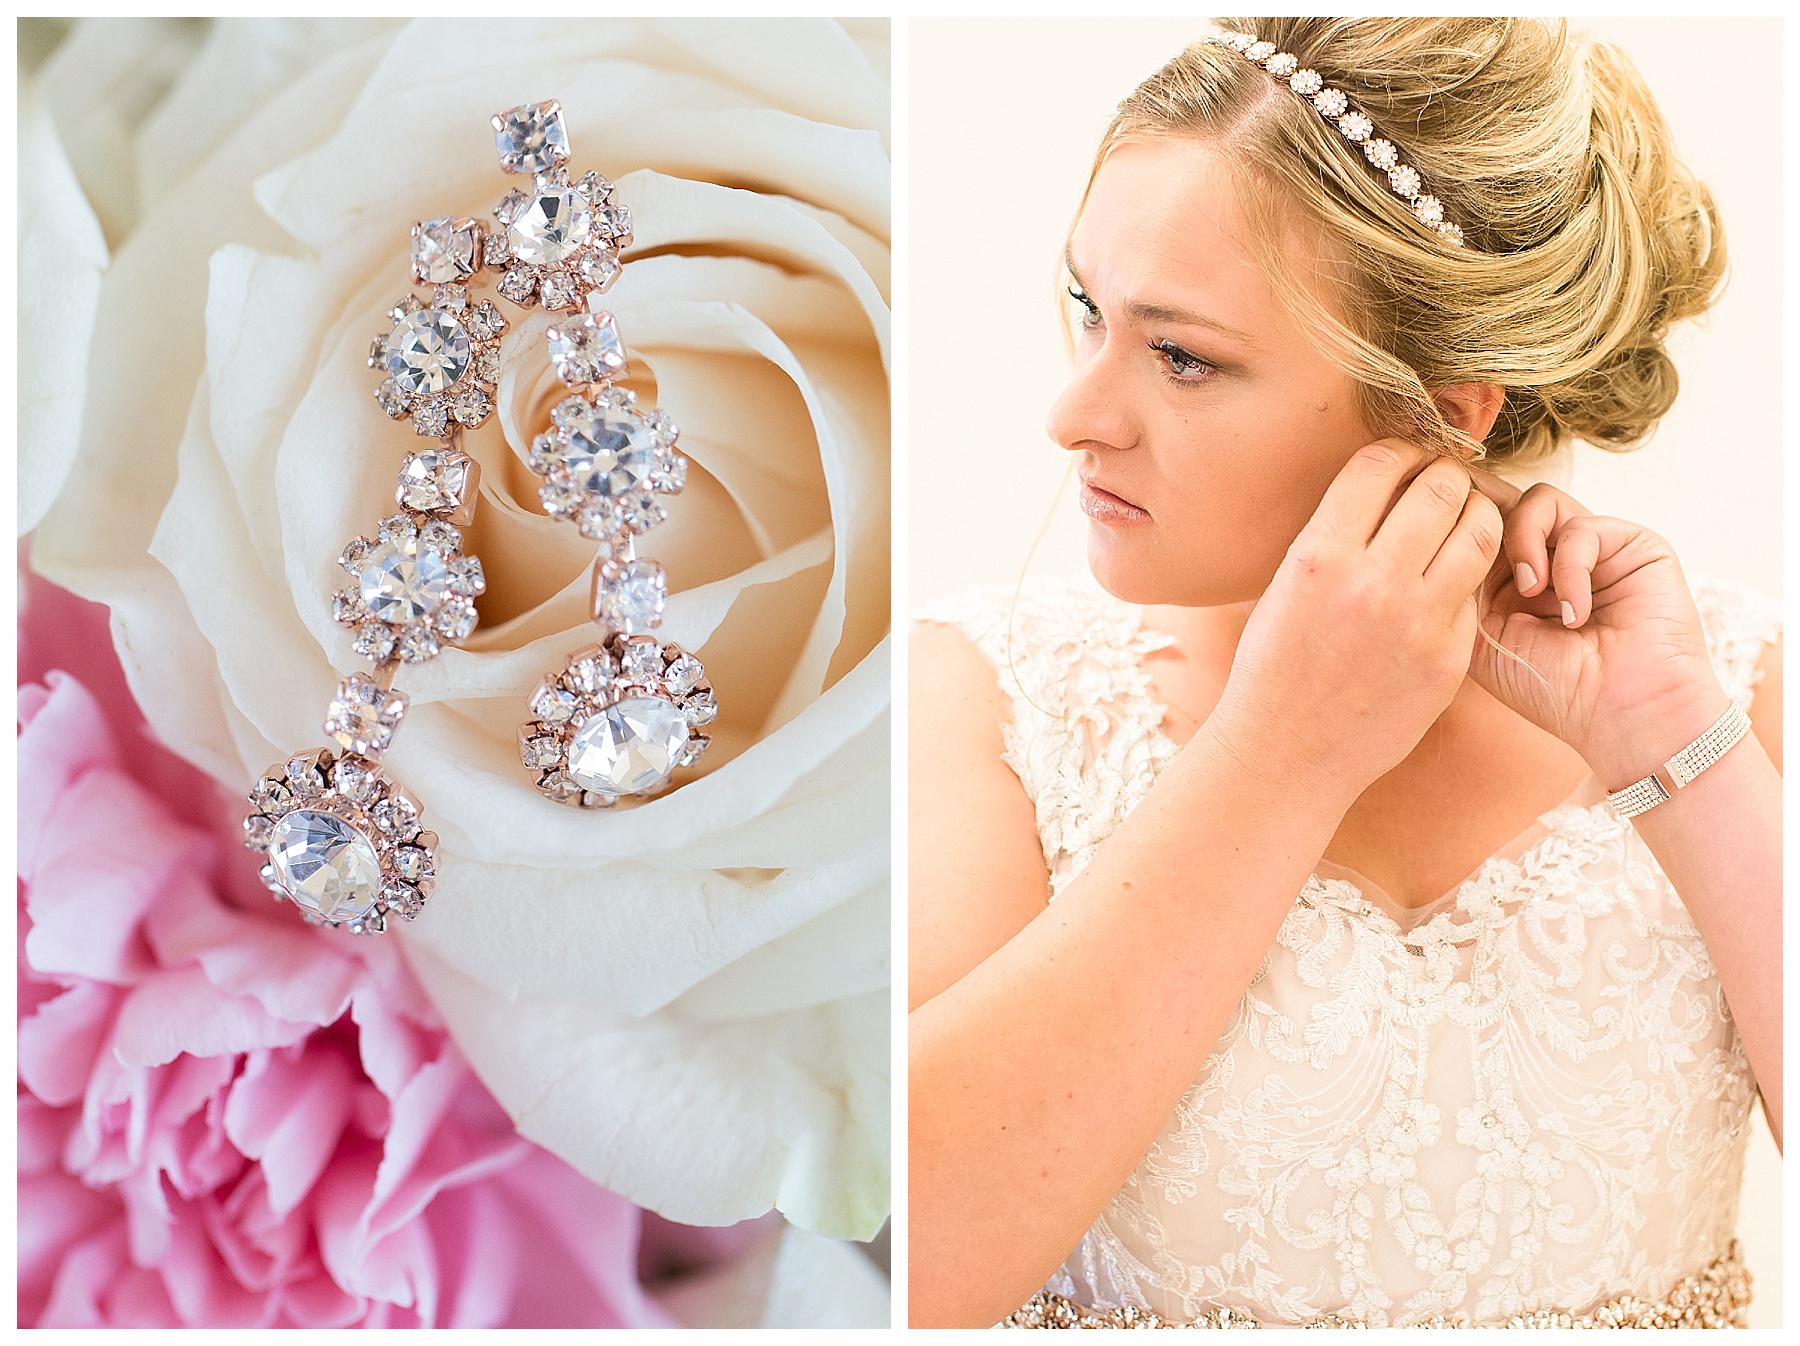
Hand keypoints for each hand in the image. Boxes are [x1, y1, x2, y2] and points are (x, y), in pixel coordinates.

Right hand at [1209, 440, 1503, 803]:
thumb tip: (1378, 483)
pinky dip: (1465, 578)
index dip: (1399, 450)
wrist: (1286, 754)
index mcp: (1319, 556)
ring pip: (1480, 529)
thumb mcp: (1281, 587)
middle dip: (1444, 475)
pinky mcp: (1450, 658)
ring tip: (1458, 524)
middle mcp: (1372, 582)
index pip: (1380, 464)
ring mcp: (1418, 621)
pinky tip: (1445, 585)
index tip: (1404, 459)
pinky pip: (1475, 591)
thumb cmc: (1273, 668)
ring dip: (1474, 515)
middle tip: (1440, 485)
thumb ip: (1331, 535)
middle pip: (1442, 486)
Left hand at [1463, 472, 1729, 787]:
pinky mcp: (1631, 544)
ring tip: (1530, 592)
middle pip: (1501, 501)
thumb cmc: (1553, 688)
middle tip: (1475, 553)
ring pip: (1536, 501)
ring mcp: (1590, 547)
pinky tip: (1574, 617)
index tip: (1431, 538)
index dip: (1452, 525)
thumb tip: (1438, 529)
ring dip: (1523, 543)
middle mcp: (1549, 555)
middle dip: (1483, 524)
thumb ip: (1459, 585)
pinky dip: (1570, 571)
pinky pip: (1581, 528)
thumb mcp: (1482, 639)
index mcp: (1509, 576)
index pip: (1473, 526)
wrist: (1623, 716)